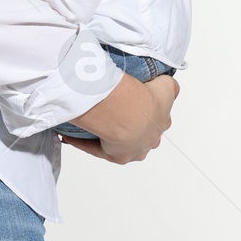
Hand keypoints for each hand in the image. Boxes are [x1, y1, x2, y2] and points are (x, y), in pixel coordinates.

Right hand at [64, 74, 178, 163]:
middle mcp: (148, 141)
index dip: (145, 111)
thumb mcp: (166, 85)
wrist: (128, 113)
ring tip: (93, 121)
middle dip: (128, 126)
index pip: (155, 120)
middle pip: (139, 135)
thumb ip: (169, 85)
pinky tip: (71, 135)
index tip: (133, 102)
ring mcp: (133, 150)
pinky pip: (95, 149)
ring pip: (118, 144)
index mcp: (160, 124)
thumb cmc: (146, 99)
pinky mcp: (115, 156)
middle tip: (112, 112)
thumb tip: (168, 84)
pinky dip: (82, 141)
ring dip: (106, 135)